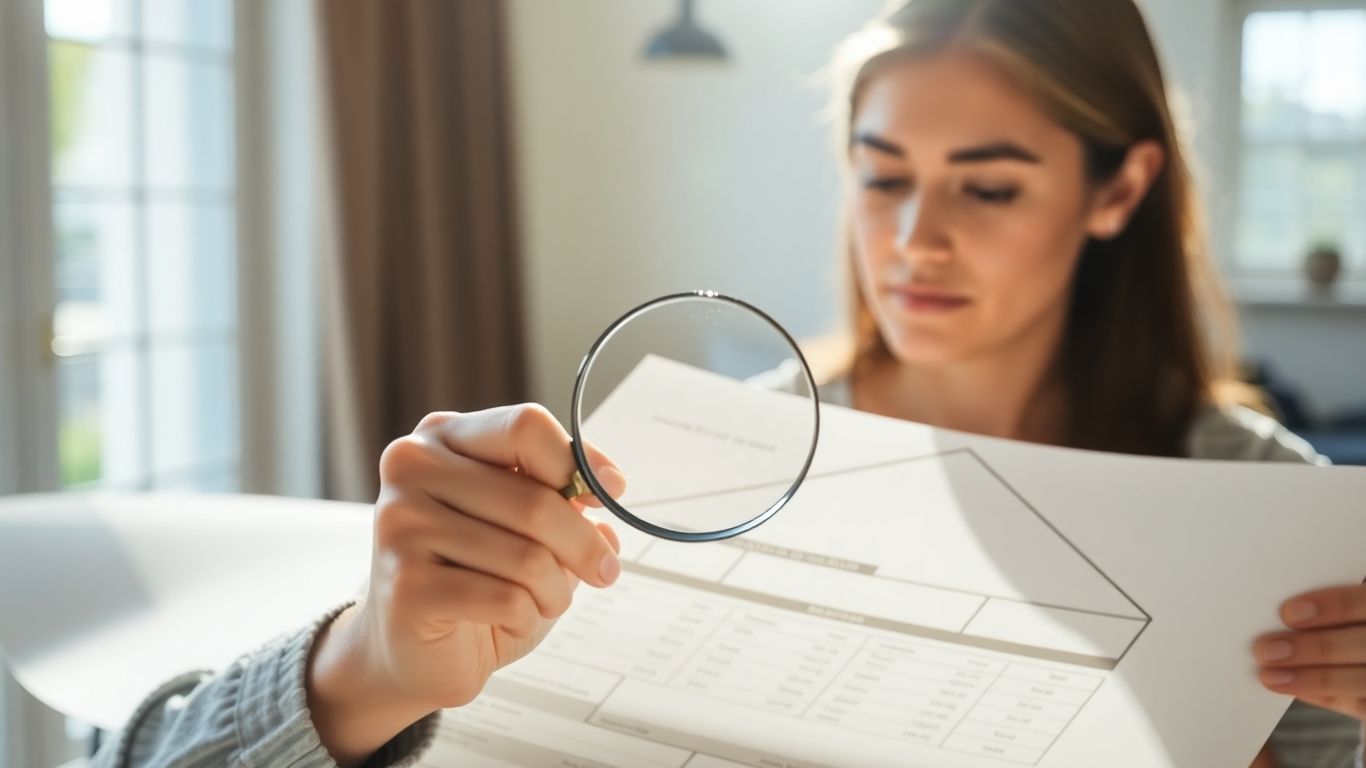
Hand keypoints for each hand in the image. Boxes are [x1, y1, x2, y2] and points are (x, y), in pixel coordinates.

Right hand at [306, 405, 625, 766]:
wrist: (410, 652)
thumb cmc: (475, 581)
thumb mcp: (525, 527)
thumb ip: (562, 498)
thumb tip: (609, 486)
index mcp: (442, 437)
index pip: (525, 427)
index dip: (578, 461)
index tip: (611, 492)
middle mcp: (411, 469)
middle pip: (535, 499)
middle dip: (584, 545)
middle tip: (605, 570)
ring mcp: (401, 525)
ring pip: (528, 556)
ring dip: (557, 589)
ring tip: (545, 601)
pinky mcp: (405, 586)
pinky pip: (507, 598)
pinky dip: (527, 616)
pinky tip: (509, 620)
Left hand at [1255, 583, 1365, 721]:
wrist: (1363, 644)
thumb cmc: (1348, 618)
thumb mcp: (1349, 602)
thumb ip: (1332, 602)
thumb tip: (1283, 608)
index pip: (1363, 603)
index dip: (1332, 607)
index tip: (1288, 613)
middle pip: (1363, 645)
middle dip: (1314, 648)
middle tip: (1265, 649)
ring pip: (1361, 680)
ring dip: (1312, 679)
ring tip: (1270, 675)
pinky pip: (1361, 704)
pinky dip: (1325, 696)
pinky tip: (1291, 688)